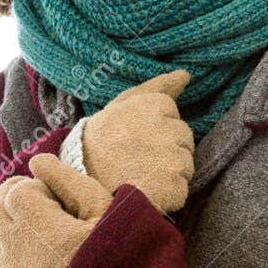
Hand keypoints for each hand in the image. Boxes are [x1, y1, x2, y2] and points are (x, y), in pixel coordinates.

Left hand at [0, 154, 111, 267]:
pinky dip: (13, 259)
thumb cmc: (120, 257)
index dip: (37, 189)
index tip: (60, 200)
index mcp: (41, 229)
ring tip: (47, 236)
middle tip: (43, 204)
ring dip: (13, 229)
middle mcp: (17, 253)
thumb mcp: (105, 211)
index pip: (16, 192)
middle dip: (15, 201)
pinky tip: (41, 262)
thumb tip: (36, 161)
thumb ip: (68, 180)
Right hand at [81, 69, 194, 213]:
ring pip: (185, 165)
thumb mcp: (122, 106)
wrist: (82, 183)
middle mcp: (166, 129)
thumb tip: (186, 74)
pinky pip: (181, 189)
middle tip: (136, 157)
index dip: (155, 129)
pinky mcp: (174, 187)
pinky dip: (167, 193)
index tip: (134, 137)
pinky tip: (145, 190)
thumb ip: (157, 87)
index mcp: (153, 106)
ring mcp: (173, 160)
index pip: (173, 116)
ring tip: (139, 174)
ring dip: (167, 171)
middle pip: (184, 140)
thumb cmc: (102, 140)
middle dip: (166, 148)